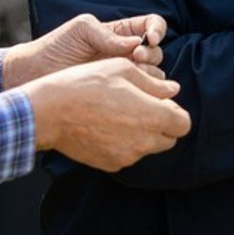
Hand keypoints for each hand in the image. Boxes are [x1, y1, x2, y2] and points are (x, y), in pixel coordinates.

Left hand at [3, 13, 168, 85]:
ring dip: (148, 74)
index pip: (151, 25)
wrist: (36, 75)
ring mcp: (122, 75)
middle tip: (134, 58)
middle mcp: (125, 53)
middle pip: (156, 52)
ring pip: (153, 74)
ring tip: (129, 74)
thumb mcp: (81, 30)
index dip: (157, 29)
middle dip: (150, 54)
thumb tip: (136, 44)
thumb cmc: (56, 47)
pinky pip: (140, 93)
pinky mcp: (118, 94)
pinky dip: (143, 91)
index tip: (150, 38)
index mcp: (120, 33)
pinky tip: (130, 91)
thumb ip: (108, 34)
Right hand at [22, 56, 190, 170]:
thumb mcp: (122, 70)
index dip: (175, 112)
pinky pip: (127, 155)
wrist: (50, 112)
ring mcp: (127, 156)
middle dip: (161, 124)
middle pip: (169, 139)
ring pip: (147, 148)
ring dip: (141, 134)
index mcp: (153, 116)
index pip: (184, 124)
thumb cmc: (86, 84)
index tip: (160, 103)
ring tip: (117, 114)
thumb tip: (173, 90)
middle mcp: (144, 141)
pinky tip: (104, 127)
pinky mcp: (110, 164)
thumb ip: (153, 83)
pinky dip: (122, 144)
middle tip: (139, 107)